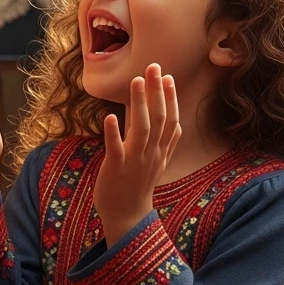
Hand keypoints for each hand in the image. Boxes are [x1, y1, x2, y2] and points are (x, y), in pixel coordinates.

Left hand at [94, 63, 180, 246]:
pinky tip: (110, 116)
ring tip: (137, 81)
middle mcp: (152, 154)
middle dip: (157, 92)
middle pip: (159, 119)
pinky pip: (116, 148)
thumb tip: (173, 122)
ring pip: (142, 129)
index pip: (171, 120)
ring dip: (139, 104)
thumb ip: (163, 141)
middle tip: (153, 67)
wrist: (127, 217)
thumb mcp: (156, 161)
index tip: (168, 76)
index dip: (171, 98)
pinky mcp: (116, 168)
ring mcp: (135, 161)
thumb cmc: (138, 186)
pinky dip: (114, 132)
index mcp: (161, 151)